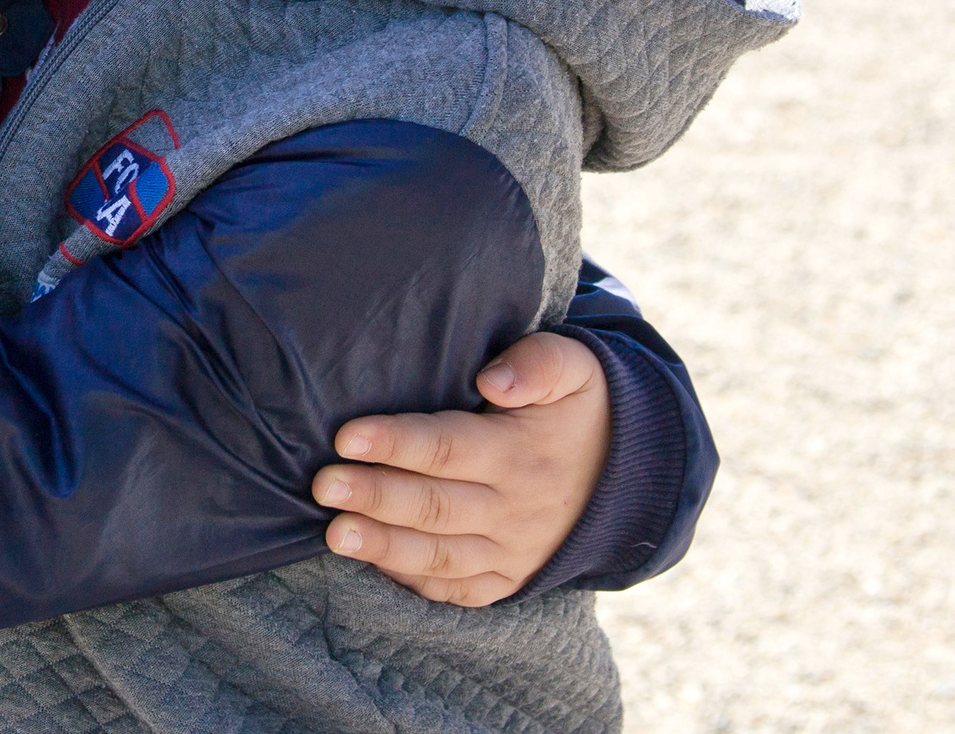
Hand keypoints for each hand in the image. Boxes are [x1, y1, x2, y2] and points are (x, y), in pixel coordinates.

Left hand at [312, 331, 610, 606]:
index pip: (447, 448)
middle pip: (433, 505)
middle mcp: (512, 510)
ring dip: (382, 546)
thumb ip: (537, 364)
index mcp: (519, 454)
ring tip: (334, 534)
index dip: (396, 442)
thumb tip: (492, 381)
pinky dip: (411, 581)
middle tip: (323, 485)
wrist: (631, 473)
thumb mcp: (574, 367)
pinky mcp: (505, 579)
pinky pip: (455, 590)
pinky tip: (369, 564)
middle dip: (374, 496)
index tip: (347, 436)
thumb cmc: (579, 407)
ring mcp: (509, 552)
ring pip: (438, 556)